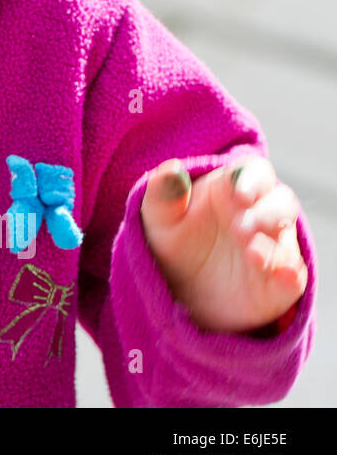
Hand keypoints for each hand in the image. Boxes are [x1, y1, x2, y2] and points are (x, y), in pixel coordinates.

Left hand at [139, 156, 306, 332]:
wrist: (178, 285)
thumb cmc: (174, 237)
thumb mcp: (160, 216)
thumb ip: (164, 193)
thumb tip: (171, 169)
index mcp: (234, 189)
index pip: (256, 173)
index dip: (253, 180)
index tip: (239, 194)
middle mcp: (262, 215)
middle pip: (281, 203)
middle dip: (266, 214)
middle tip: (239, 229)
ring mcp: (273, 248)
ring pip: (286, 240)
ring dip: (274, 247)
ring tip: (250, 255)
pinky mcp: (278, 281)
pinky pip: (293, 276)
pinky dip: (291, 275)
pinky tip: (282, 275)